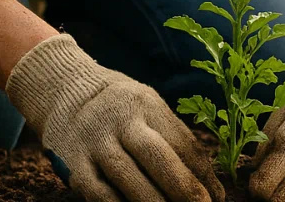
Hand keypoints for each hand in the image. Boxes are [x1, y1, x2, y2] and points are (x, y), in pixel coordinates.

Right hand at [7, 34, 224, 201]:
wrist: (65, 93)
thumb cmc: (121, 108)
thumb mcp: (149, 107)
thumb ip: (175, 138)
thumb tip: (209, 183)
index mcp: (145, 104)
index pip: (181, 141)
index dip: (203, 173)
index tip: (219, 198)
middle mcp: (119, 120)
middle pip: (157, 156)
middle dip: (184, 188)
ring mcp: (94, 143)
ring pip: (129, 179)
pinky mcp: (74, 166)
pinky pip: (101, 196)